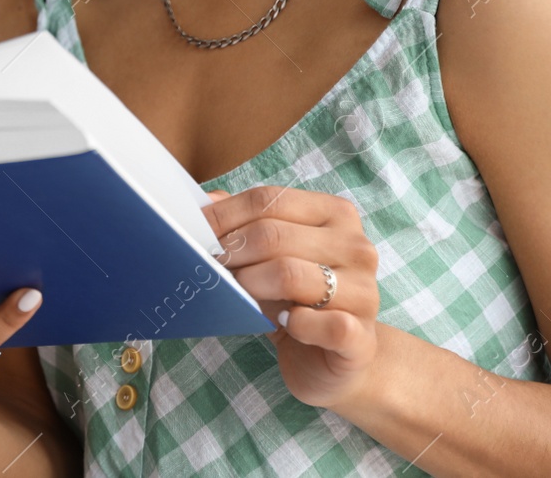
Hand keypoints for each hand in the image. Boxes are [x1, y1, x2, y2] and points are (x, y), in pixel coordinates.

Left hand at [204, 186, 380, 407]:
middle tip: (208, 269)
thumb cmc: (297, 300)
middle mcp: (357, 247)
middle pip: (272, 235)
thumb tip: (203, 201)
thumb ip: (240, 224)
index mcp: (335, 214)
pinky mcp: (362, 337)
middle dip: (230, 253)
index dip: (222, 216)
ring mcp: (365, 291)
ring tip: (240, 295)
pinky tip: (287, 324)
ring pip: (288, 274)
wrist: (339, 358)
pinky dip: (295, 324)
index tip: (194, 233)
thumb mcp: (268, 256)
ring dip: (251, 285)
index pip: (267, 200)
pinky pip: (323, 323)